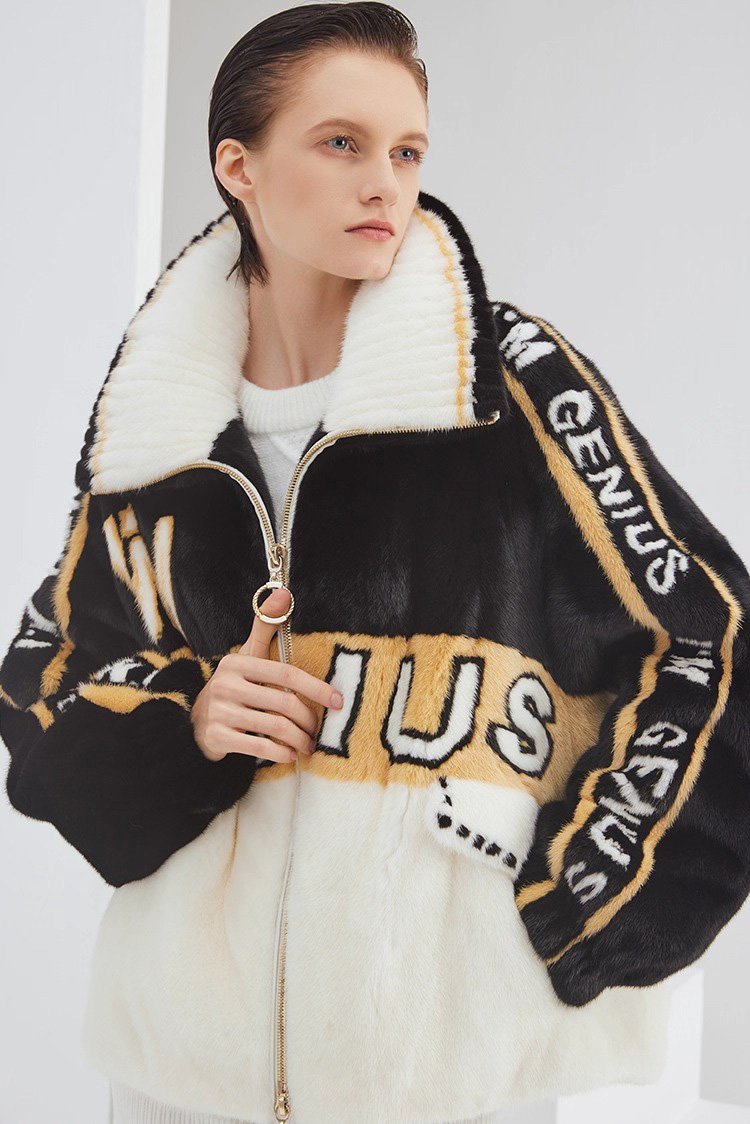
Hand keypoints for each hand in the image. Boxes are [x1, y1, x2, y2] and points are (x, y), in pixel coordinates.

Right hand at [190, 587, 343, 763]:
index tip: (338, 701)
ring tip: (307, 746)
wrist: (195, 724)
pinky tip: (290, 755)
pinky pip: (258, 747)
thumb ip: (264, 630)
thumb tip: (280, 594)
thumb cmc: (233, 688)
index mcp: (237, 663)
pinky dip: (280, 753)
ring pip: (275, 727)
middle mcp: (226, 684)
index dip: (316, 688)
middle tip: (318, 731)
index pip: (286, 674)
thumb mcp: (246, 658)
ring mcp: (219, 711)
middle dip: (308, 720)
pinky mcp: (216, 736)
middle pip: (284, 703)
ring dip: (299, 740)